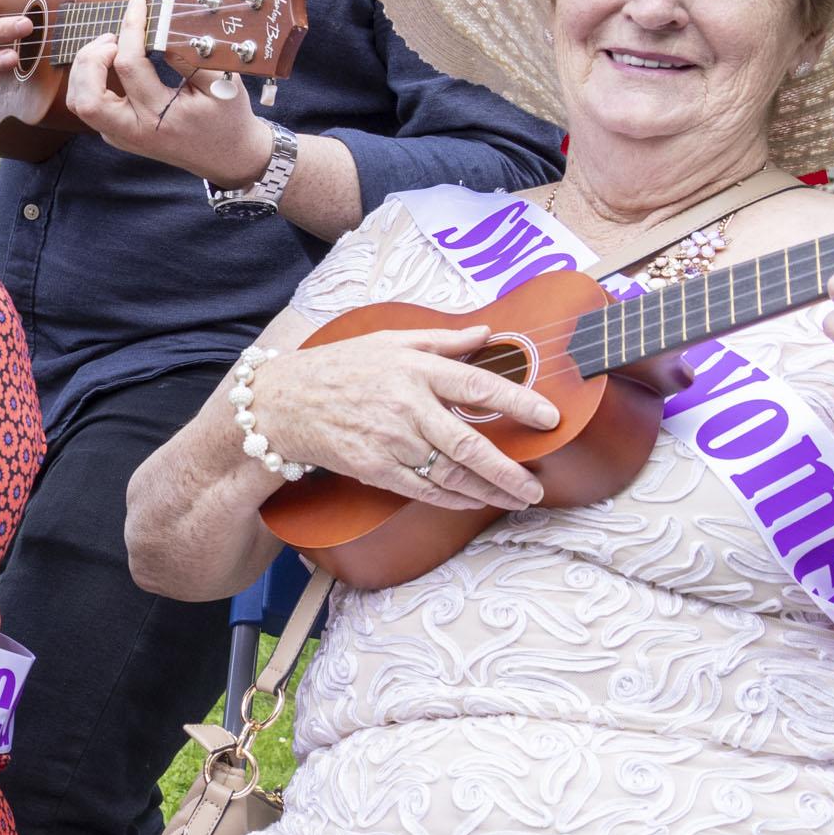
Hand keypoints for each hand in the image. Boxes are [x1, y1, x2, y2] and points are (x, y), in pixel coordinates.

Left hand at [63, 0, 274, 182]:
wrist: (228, 156)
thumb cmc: (227, 118)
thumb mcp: (221, 84)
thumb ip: (190, 56)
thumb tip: (161, 28)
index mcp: (160, 118)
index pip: (129, 66)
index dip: (130, 28)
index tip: (137, 4)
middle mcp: (134, 131)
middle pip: (86, 98)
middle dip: (90, 59)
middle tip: (113, 38)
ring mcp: (121, 136)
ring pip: (79, 103)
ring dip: (85, 69)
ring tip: (110, 47)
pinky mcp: (117, 134)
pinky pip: (90, 105)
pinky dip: (91, 80)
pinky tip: (111, 62)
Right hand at [243, 328, 559, 511]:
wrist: (283, 402)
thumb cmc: (340, 368)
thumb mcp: (389, 341)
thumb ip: (441, 339)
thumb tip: (487, 333)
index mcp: (415, 369)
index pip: (478, 386)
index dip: (518, 404)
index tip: (549, 418)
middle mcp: (407, 407)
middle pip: (470, 446)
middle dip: (508, 471)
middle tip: (535, 486)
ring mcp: (390, 442)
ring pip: (450, 475)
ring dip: (488, 491)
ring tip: (515, 499)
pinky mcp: (374, 468)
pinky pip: (423, 490)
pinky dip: (453, 499)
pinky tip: (473, 501)